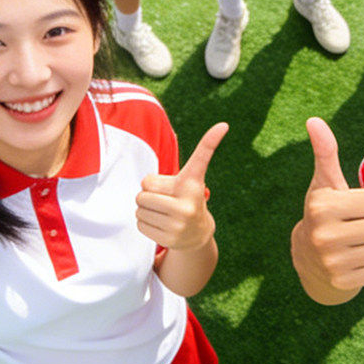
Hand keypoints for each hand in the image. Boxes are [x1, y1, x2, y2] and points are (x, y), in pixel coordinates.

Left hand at [136, 122, 227, 250]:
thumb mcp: (182, 183)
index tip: (223, 124)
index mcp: (193, 183)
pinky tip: (160, 224)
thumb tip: (148, 183)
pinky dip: (145, 222)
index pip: (201, 157)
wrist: (197, 234)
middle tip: (162, 198)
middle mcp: (188, 202)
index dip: (212, 139)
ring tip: (162, 211)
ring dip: (145, 209)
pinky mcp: (170, 239)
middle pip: (143, 192)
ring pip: (139, 208)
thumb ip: (160, 178)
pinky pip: (140, 224)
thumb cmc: (183, 198)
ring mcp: (179, 223)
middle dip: (146, 194)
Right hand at [291, 117, 363, 298]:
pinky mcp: (343, 283)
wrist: (308, 259)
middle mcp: (325, 236)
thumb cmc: (324, 212)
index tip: (358, 206)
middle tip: (362, 225)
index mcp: (322, 206)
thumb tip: (313, 120)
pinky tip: (360, 258)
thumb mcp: (324, 183)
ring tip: (363, 241)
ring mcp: (333, 263)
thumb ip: (325, 152)